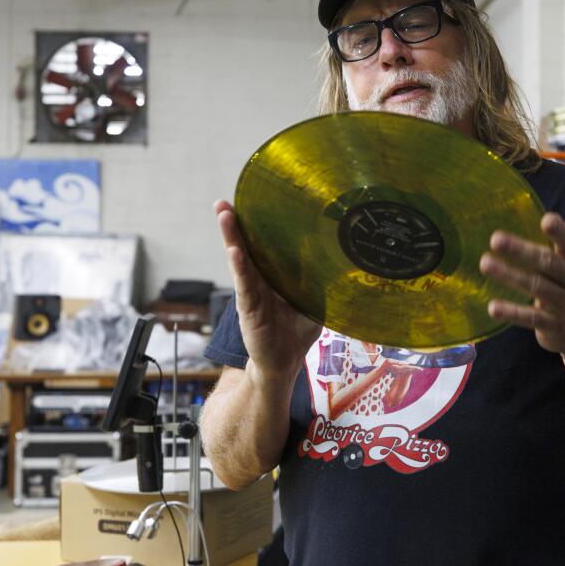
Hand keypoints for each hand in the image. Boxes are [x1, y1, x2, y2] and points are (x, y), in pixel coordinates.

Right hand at [214, 199, 319, 380]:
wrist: (283, 363)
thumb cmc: (296, 333)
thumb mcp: (314, 303)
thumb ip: (319, 282)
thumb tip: (341, 261)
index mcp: (272, 277)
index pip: (263, 245)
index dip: (257, 225)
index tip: (251, 201)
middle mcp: (259, 281)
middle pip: (246, 247)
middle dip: (235, 224)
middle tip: (223, 202)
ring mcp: (251, 293)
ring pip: (240, 260)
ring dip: (232, 237)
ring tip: (224, 214)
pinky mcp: (249, 309)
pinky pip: (245, 285)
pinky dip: (239, 267)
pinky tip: (234, 251)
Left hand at [479, 212, 564, 357]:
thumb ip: (553, 246)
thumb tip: (522, 215)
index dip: (560, 232)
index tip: (546, 220)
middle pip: (548, 263)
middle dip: (522, 250)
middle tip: (495, 239)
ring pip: (537, 287)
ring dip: (510, 275)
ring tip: (485, 264)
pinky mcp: (554, 326)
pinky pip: (531, 318)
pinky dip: (512, 312)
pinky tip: (492, 307)